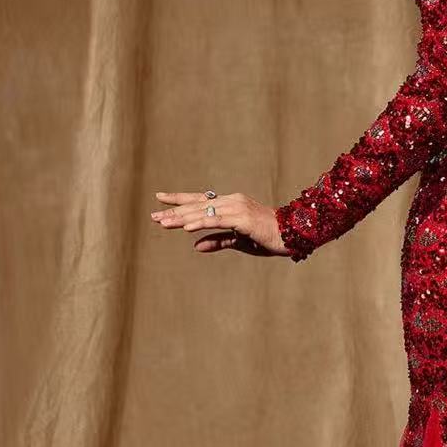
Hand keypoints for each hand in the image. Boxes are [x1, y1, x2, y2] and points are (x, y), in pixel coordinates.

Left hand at [149, 191, 289, 256]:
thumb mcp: (238, 241)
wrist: (293, 235)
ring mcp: (237, 208)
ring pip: (203, 212)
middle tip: (154, 217)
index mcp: (230, 204)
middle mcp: (232, 201)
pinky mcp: (242, 218)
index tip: (160, 199)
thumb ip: (218, 241)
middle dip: (174, 211)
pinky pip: (217, 221)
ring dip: (182, 218)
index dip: (179, 200)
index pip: (200, 200)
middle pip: (197, 205)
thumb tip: (196, 246)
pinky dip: (200, 223)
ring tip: (163, 223)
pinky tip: (186, 228)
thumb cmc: (267, 237)